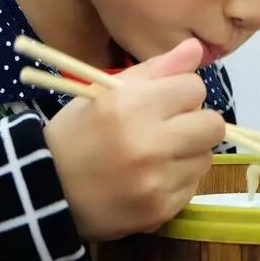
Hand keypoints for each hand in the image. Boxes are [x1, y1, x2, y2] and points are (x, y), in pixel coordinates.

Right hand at [44, 38, 224, 240]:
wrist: (46, 192)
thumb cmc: (75, 134)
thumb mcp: (104, 92)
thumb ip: (155, 69)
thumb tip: (196, 49)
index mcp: (131, 106)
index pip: (195, 88)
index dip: (181, 92)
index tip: (164, 100)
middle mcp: (149, 144)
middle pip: (213, 125)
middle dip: (196, 122)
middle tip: (171, 127)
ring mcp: (157, 182)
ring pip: (205, 158)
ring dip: (188, 153)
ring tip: (156, 154)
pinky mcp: (160, 211)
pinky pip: (191, 187)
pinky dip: (176, 180)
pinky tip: (149, 178)